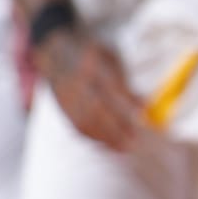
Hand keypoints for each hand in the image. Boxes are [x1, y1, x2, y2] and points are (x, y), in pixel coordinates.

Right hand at [37, 23, 140, 151]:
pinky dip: (93, 137)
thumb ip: (125, 80)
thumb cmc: (91, 55)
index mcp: (90, 62)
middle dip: (116, 126)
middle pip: (96, 107)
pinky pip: (76, 126)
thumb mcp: (110, 58)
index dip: (126, 100)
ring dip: (105, 137)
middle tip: (134, 139)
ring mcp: (65, 95)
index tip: (142, 112)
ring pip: (85, 121)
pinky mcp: (61, 107)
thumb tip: (142, 106)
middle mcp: (75, 80)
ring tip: (123, 147)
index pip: (109, 84)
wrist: (55, 52)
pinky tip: (106, 143)